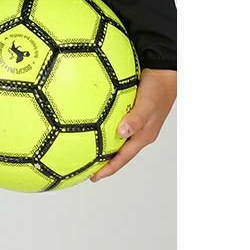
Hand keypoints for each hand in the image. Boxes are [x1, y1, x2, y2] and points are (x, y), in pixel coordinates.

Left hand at [89, 68, 175, 182]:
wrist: (163, 72)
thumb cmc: (157, 88)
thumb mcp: (147, 104)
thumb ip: (136, 118)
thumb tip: (121, 132)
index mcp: (143, 136)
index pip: (123, 158)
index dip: (109, 168)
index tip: (93, 177)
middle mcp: (139, 132)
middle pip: (119, 152)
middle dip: (104, 162)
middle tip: (85, 167)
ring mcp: (135, 122)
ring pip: (117, 139)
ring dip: (103, 146)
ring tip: (86, 149)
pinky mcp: (131, 111)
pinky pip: (115, 123)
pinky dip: (104, 128)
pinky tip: (92, 123)